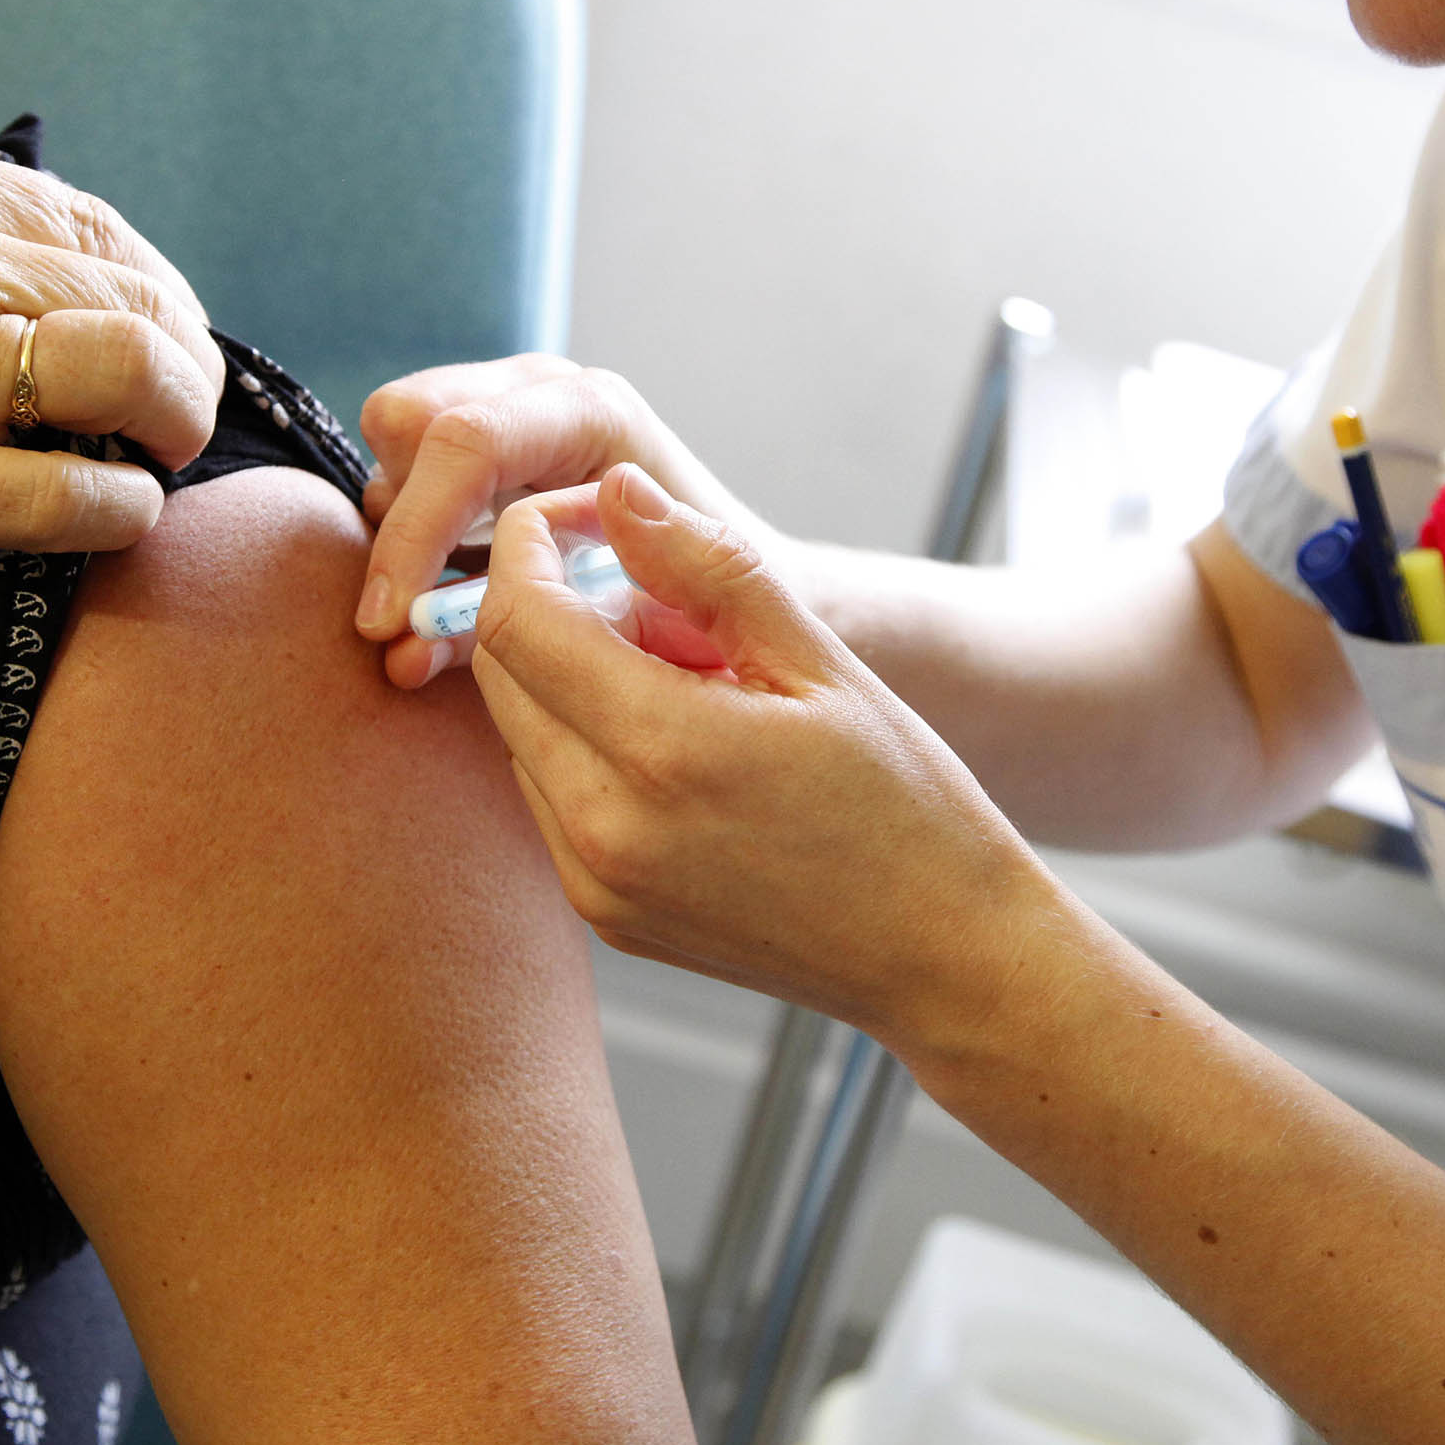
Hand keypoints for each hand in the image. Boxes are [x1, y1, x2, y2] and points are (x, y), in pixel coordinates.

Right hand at [0, 90, 225, 582]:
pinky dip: (116, 508)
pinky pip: (60, 499)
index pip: (89, 222)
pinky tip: (122, 511)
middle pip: (132, 298)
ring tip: (172, 447)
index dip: (147, 272)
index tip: (155, 312)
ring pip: (126, 380)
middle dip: (184, 347)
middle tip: (181, 392)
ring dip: (179, 414)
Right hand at [355, 355, 767, 687]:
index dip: (415, 532)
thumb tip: (420, 640)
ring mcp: (508, 415)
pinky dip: (408, 559)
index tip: (389, 621)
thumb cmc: (723, 601)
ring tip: (429, 631)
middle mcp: (540, 395)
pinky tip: (435, 629)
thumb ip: (541, 616)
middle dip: (398, 528)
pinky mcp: (486, 457)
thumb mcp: (652, 609)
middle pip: (405, 420)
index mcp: (592, 412)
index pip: (467, 440)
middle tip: (407, 623)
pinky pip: (405, 483)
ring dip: (401, 546)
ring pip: (393, 451)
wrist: (753, 587)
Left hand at [470, 464, 1054, 1041]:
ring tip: (688, 674)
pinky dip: (583, 744)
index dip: (531, 546)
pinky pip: (547, 798)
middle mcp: (605, 829)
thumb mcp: (820, 662)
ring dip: (567, 677)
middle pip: (499, 673)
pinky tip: (679, 739)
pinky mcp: (603, 916)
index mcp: (665, 751)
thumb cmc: (906, 803)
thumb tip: (616, 488)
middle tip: (654, 591)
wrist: (945, 957)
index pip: (517, 618)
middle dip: (549, 603)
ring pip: (516, 734)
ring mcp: (595, 885)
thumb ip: (708, 568)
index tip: (585, 517)